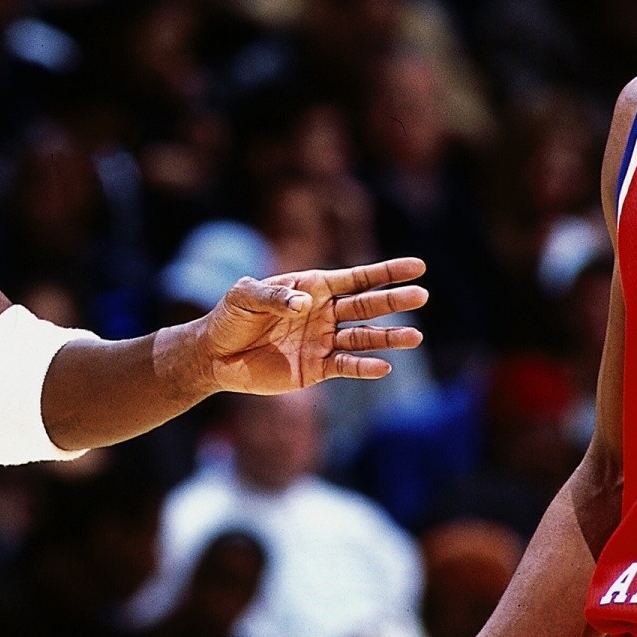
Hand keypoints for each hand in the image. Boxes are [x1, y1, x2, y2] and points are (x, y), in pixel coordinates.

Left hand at [199, 256, 426, 393]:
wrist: (215, 355)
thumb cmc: (229, 317)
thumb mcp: (245, 295)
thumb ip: (274, 295)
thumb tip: (305, 303)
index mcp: (312, 287)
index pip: (357, 278)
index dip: (386, 273)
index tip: (418, 268)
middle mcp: (324, 313)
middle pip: (367, 306)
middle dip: (394, 301)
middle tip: (422, 296)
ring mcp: (323, 341)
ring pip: (363, 338)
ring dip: (389, 337)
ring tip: (415, 338)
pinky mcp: (316, 368)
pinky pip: (346, 367)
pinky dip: (364, 367)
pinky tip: (384, 366)